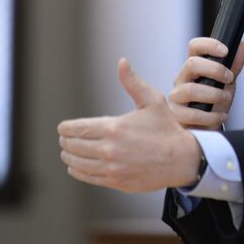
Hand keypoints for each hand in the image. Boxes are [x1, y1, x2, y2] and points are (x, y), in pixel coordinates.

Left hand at [57, 58, 201, 191]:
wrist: (181, 159)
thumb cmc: (166, 127)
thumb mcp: (151, 100)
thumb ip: (132, 82)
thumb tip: (122, 62)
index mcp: (114, 128)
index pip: (78, 128)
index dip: (66, 128)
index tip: (62, 128)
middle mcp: (109, 149)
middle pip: (74, 146)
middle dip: (66, 141)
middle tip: (64, 138)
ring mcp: (112, 168)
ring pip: (78, 163)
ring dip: (69, 156)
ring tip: (66, 152)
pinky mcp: (116, 181)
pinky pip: (89, 177)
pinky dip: (78, 172)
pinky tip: (75, 167)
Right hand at [168, 38, 243, 129]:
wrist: (206, 129)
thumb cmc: (213, 103)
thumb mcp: (226, 83)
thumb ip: (234, 66)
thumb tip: (241, 45)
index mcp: (193, 67)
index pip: (194, 46)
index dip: (209, 45)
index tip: (225, 51)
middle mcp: (182, 79)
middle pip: (191, 64)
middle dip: (215, 70)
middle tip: (229, 78)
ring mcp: (176, 97)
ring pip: (191, 90)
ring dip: (214, 94)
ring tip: (225, 99)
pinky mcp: (176, 115)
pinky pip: (193, 114)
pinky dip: (211, 116)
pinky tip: (220, 115)